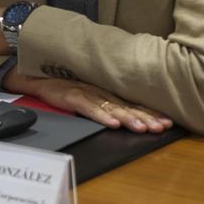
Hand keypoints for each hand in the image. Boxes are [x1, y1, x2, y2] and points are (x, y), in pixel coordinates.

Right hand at [4, 70, 173, 132]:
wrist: (35, 75)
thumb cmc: (62, 84)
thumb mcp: (87, 92)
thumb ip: (105, 101)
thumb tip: (127, 115)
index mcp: (105, 91)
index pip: (132, 103)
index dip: (150, 112)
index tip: (168, 122)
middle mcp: (99, 91)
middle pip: (127, 106)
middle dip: (146, 117)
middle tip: (162, 127)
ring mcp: (85, 92)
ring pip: (112, 107)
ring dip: (128, 118)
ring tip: (143, 128)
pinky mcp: (71, 96)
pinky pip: (89, 108)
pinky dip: (101, 115)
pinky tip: (113, 123)